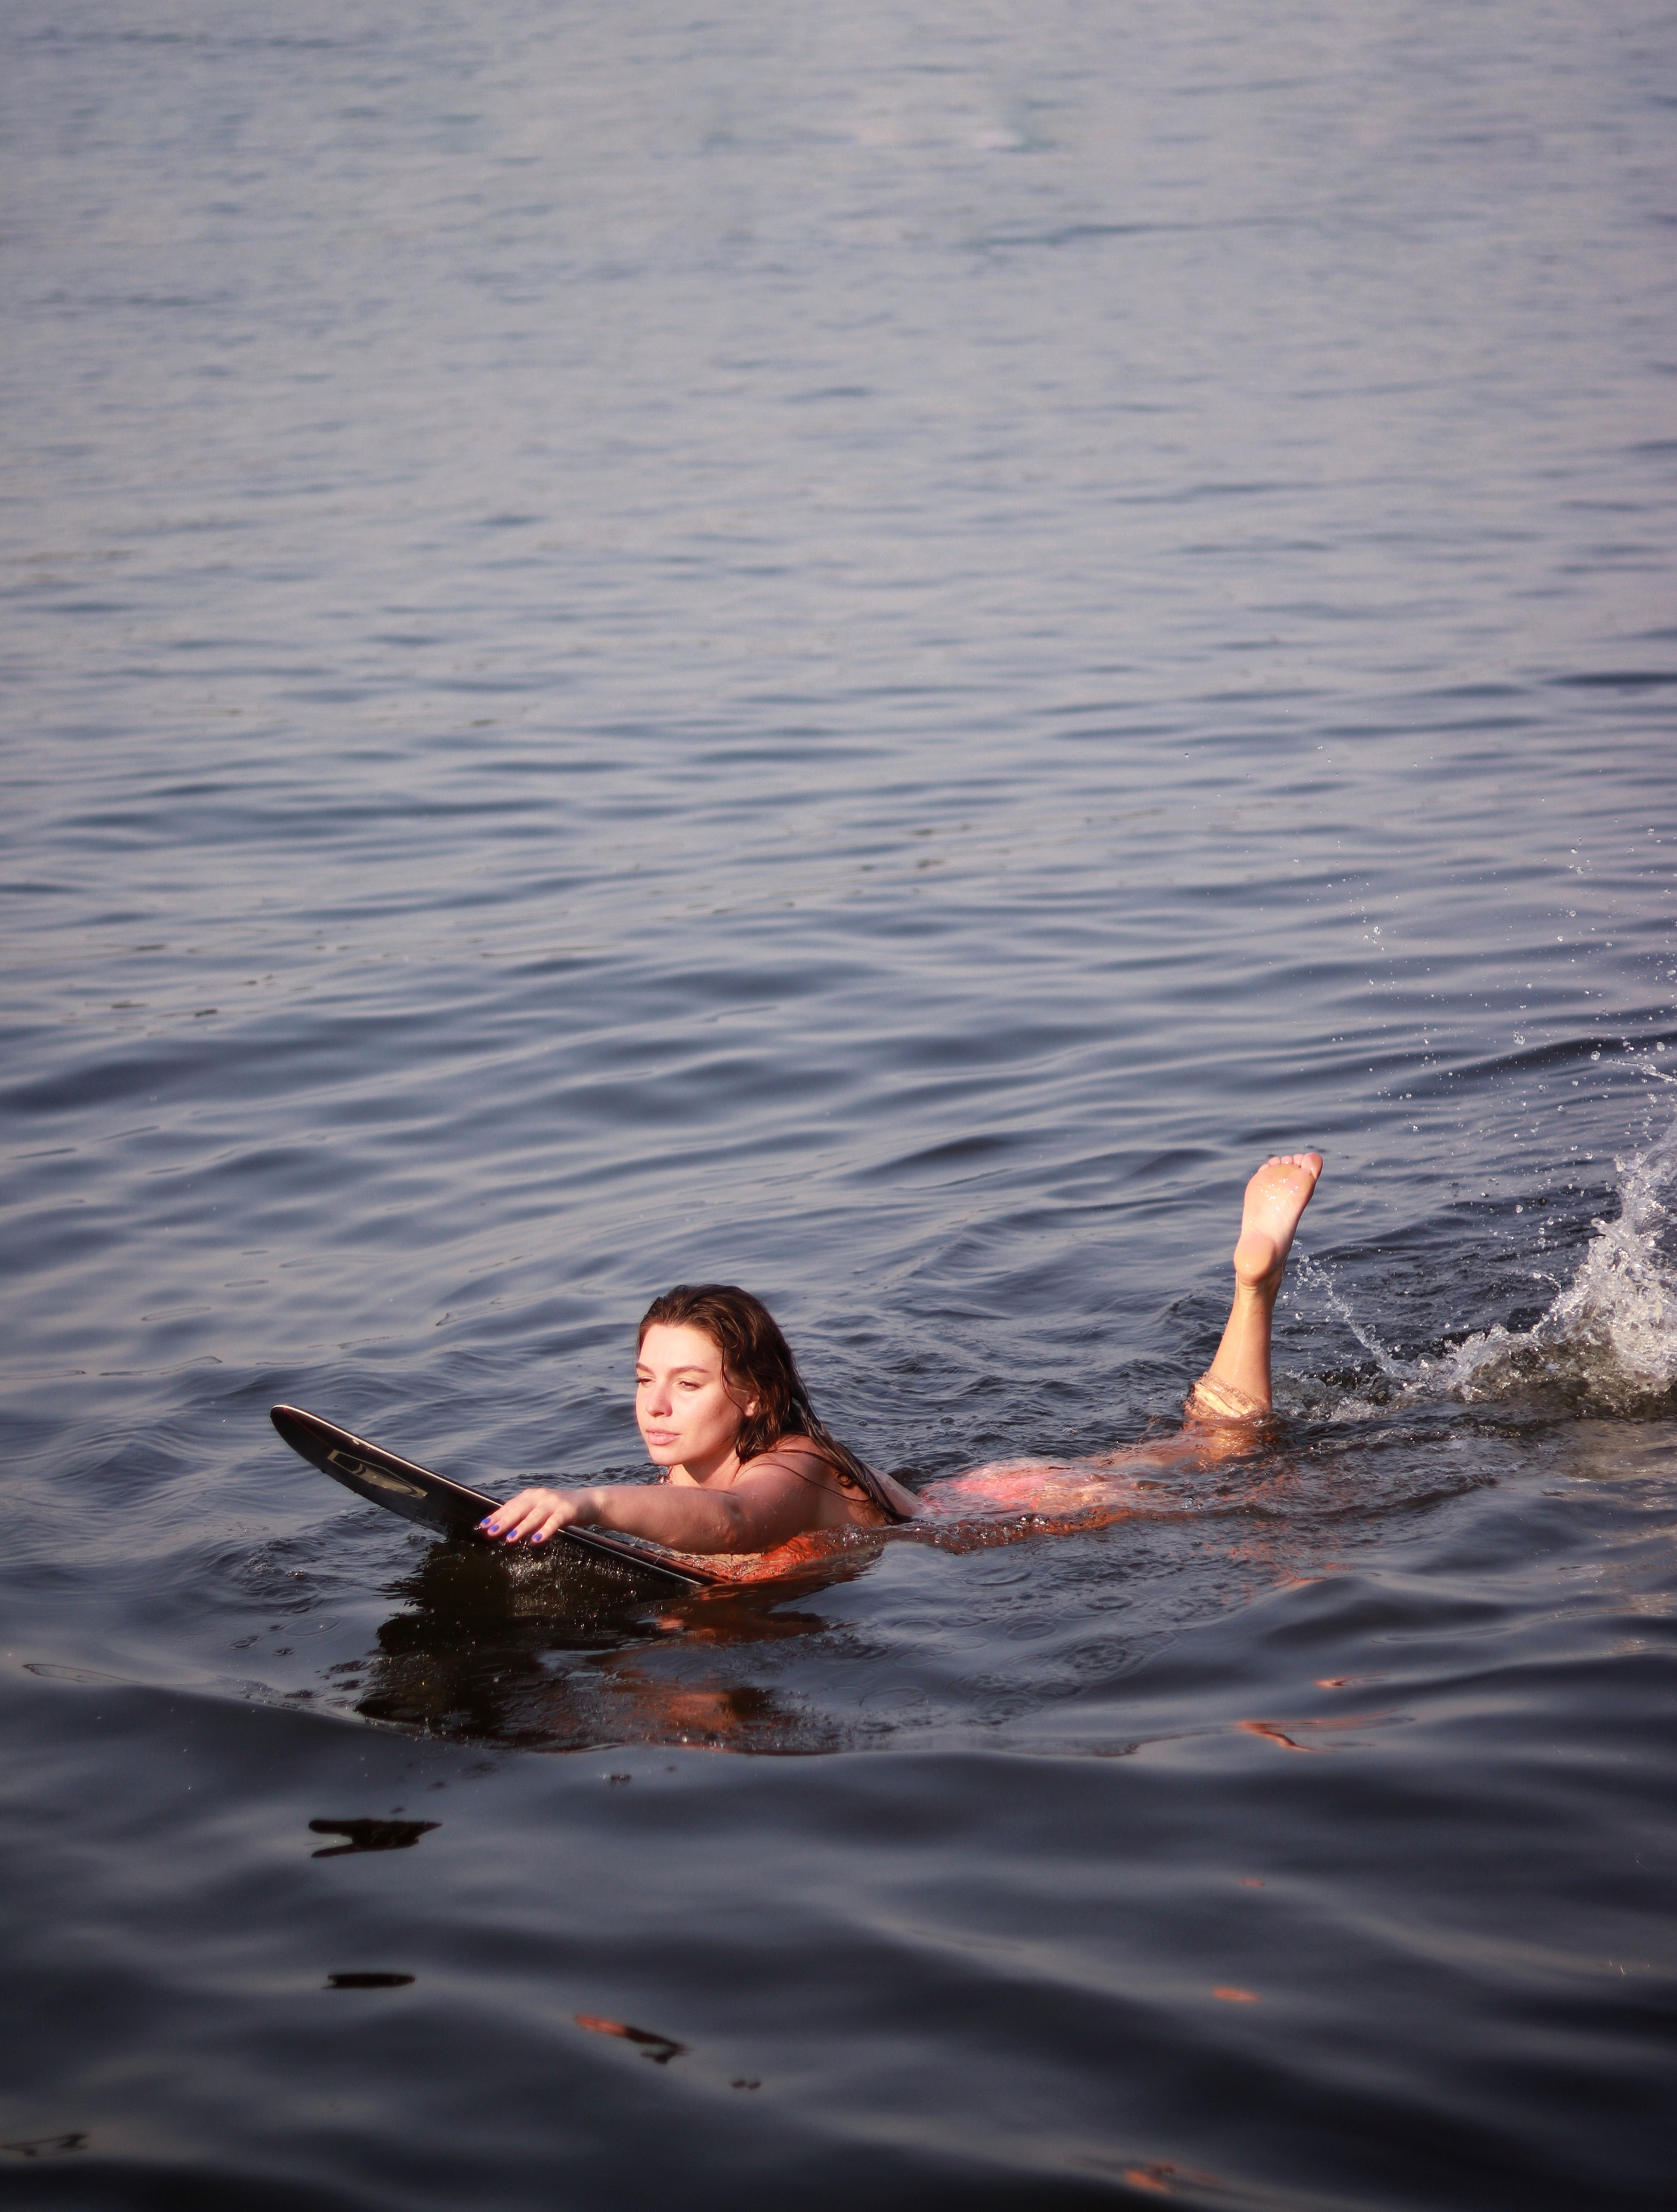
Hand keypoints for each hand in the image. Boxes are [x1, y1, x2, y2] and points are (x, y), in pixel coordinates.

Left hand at [478, 1487, 593, 1545]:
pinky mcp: (566, 1510)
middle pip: (519, 1509)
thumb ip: (524, 1516)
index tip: (483, 1526)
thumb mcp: (539, 1509)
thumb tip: (501, 1527)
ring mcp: (553, 1502)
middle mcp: (540, 1496)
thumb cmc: (559, 1508)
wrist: (588, 1501)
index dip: (496, 1516)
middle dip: (504, 1521)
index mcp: (531, 1495)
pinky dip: (545, 1530)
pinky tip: (536, 1540)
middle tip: (491, 1532)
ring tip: (509, 1539)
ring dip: (521, 1528)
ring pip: (534, 1516)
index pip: (510, 1506)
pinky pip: (554, 1522)